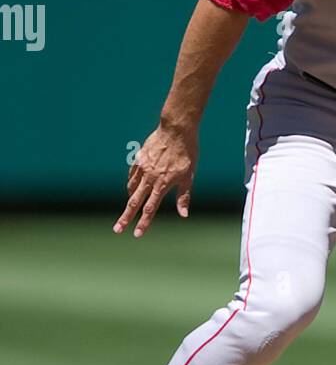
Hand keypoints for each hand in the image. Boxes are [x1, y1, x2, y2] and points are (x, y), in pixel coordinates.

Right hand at [114, 123, 198, 237]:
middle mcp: (149, 178)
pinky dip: (131, 184)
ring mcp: (142, 168)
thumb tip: (183, 215)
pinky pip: (132, 176)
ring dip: (130, 201)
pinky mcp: (139, 159)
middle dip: (125, 218)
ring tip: (129, 210)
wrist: (176, 129)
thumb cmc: (187, 153)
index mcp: (162, 184)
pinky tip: (132, 188)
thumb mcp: (189, 176)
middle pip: (134, 202)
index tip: (137, 234)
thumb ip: (184, 196)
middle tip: (116, 230)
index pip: (150, 208)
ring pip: (131, 188)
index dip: (144, 223)